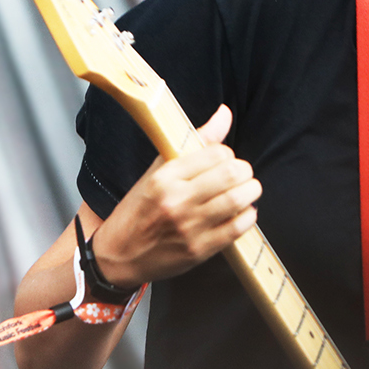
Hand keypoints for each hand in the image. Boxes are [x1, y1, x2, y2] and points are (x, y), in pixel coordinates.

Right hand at [90, 105, 260, 287]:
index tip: (224, 160)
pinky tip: (242, 212)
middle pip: (231, 174)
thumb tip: (225, 113)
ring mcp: (188, 227)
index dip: (227, 154)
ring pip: (238, 200)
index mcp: (165, 177)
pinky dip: (248, 216)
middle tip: (241, 174)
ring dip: (250, 192)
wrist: (118, 255)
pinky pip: (237, 228)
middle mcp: (176, 200)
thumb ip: (196, 142)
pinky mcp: (199, 250)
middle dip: (244, 171)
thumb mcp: (158, 172)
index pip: (215, 153)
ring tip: (246, 190)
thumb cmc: (139, 210)